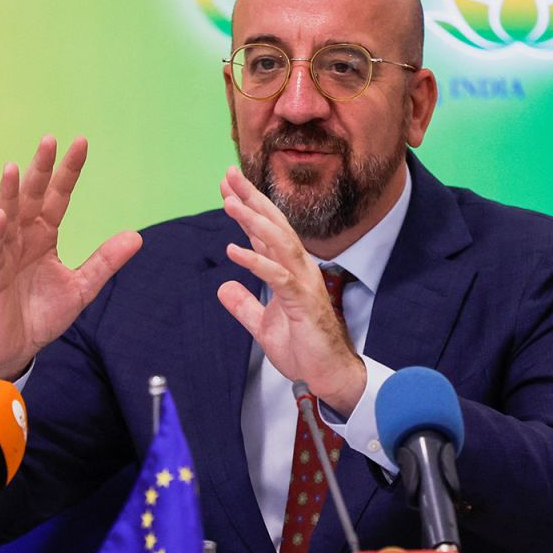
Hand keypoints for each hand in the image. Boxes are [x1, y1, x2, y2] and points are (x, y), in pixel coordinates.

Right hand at [0, 135, 142, 380]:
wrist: (15, 350)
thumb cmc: (39, 315)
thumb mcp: (81, 287)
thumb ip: (105, 261)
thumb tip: (137, 237)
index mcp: (44, 237)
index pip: (58, 197)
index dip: (68, 172)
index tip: (81, 143)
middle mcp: (22, 238)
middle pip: (31, 198)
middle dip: (40, 170)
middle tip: (49, 140)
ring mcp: (4, 254)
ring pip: (7, 217)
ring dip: (10, 193)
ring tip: (15, 168)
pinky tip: (1, 217)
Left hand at [215, 166, 366, 414]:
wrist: (328, 377)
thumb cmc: (304, 351)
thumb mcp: (263, 327)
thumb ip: (245, 306)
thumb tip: (224, 288)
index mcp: (290, 272)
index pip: (266, 234)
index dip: (248, 209)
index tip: (228, 188)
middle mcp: (300, 270)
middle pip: (274, 226)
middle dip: (252, 198)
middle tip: (229, 174)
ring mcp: (304, 283)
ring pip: (279, 242)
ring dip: (253, 221)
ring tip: (230, 202)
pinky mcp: (303, 302)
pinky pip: (278, 277)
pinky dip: (256, 262)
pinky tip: (235, 250)